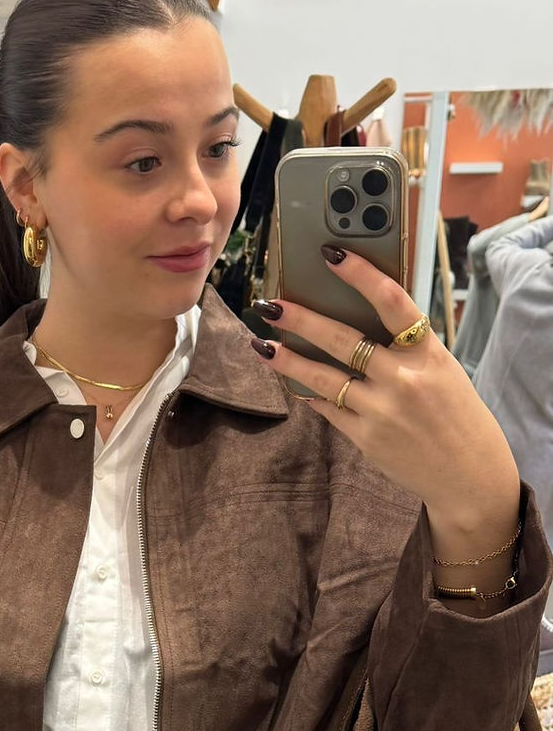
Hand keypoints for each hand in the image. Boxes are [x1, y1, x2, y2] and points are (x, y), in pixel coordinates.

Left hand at [249, 247, 519, 518]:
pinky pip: (328, 408)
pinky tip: (292, 380)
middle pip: (343, 339)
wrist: (470, 475)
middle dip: (302, 319)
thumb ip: (407, 348)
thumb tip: (359, 319)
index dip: (360, 275)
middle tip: (271, 304)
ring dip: (288, 359)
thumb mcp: (443, 371)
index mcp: (429, 353)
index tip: (331, 255)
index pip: (392, 301)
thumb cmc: (457, 416)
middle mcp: (404, 379)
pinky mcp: (366, 439)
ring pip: (323, 377)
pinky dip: (310, 393)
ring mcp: (382, 410)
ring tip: (261, 344)